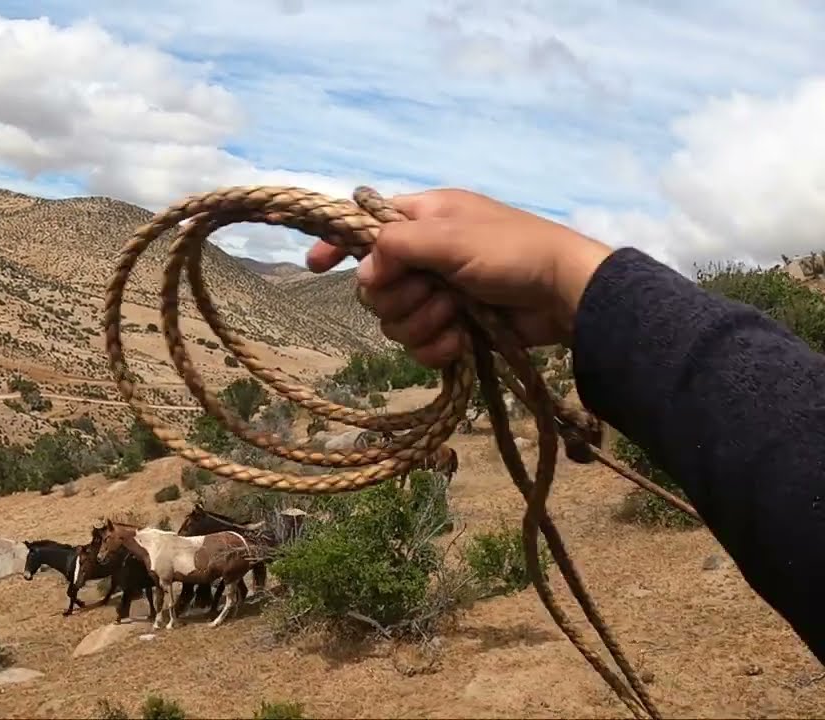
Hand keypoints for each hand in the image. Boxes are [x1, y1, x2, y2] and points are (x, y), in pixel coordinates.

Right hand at [306, 188, 612, 367]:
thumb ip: (397, 248)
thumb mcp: (452, 237)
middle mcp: (423, 255)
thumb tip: (362, 271)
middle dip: (398, 296)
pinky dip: (437, 346)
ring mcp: (437, 293)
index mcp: (422, 219)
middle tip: (432, 291)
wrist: (565, 294)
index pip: (364, 227)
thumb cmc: (513, 250)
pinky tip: (461, 341)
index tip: (314, 265)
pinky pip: (418, 346)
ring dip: (422, 322)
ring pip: (392, 319)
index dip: (337, 245)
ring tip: (456, 316)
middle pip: (372, 285)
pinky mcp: (451, 328)